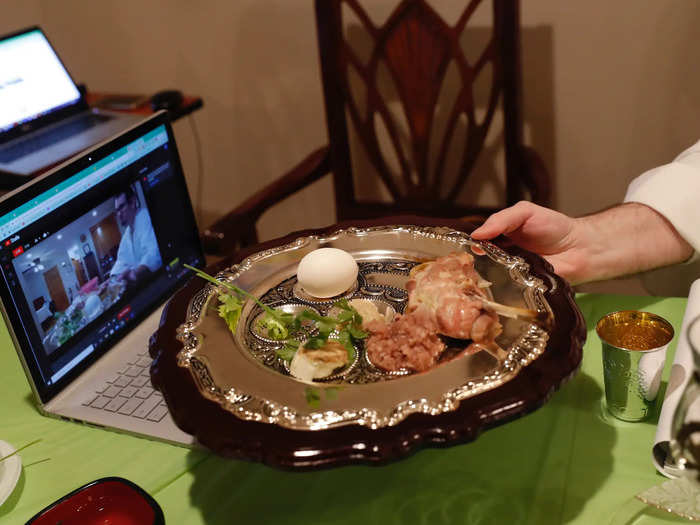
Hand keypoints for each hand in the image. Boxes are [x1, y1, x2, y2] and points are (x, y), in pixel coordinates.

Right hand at [471, 201, 586, 282]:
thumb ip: (501, 219)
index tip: (461, 245)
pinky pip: (505, 289)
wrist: (579, 248)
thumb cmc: (554, 227)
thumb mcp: (525, 213)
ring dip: (487, 273)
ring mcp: (509, 272)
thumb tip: (477, 234)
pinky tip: (500, 282)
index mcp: (499, 235)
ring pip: (489, 275)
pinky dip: (502, 286)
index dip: (466, 242)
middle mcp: (501, 255)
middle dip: (473, 260)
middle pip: (478, 259)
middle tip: (470, 259)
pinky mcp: (518, 288)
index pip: (476, 239)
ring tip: (486, 269)